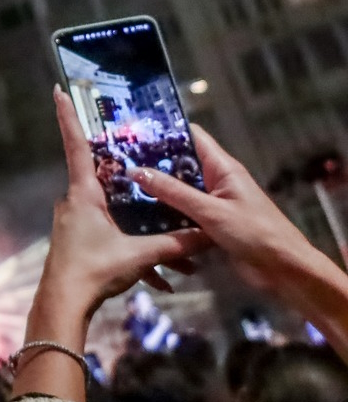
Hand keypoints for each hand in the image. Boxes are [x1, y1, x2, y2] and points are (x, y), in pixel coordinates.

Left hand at [39, 87, 203, 312]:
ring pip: (117, 216)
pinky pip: (113, 239)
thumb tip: (208, 235)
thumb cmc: (93, 270)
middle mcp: (76, 202)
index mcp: (84, 194)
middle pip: (108, 180)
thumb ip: (175, 244)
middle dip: (135, 181)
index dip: (69, 117)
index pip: (77, 145)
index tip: (58, 90)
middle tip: (153, 165)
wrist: (64, 304)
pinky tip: (162, 282)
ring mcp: (77, 222)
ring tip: (177, 257)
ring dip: (145, 233)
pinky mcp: (81, 243)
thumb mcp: (140, 255)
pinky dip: (136, 256)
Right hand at [131, 122, 347, 354]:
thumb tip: (136, 171)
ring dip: (155, 189)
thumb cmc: (255, 233)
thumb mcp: (210, 211)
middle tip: (117, 161)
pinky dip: (164, 212)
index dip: (164, 130)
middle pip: (180, 163)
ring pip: (178, 189)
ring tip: (120, 186)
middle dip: (152, 162)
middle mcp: (216, 180)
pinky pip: (182, 211)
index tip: (132, 132)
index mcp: (222, 168)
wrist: (285, 270)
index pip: (191, 136)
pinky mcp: (209, 223)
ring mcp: (212, 202)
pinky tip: (139, 215)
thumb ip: (173, 192)